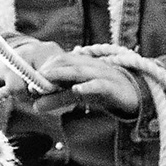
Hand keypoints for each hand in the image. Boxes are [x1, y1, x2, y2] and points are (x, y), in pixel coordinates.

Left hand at [29, 47, 143, 118]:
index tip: (28, 81)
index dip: (43, 68)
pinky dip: (88, 86)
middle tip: (31, 83)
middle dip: (48, 71)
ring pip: (79, 72)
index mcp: (82, 64)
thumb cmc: (105, 92)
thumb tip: (35, 105)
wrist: (137, 96)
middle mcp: (91, 66)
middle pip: (66, 62)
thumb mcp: (79, 95)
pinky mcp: (114, 88)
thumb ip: (59, 98)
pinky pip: (100, 85)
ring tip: (45, 80)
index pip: (59, 59)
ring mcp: (103, 75)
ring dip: (61, 75)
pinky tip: (77, 89)